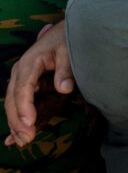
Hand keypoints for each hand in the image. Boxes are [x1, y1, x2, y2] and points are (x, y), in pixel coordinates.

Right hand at [5, 20, 73, 146]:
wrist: (64, 31)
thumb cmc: (67, 39)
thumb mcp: (69, 51)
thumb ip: (66, 69)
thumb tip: (64, 88)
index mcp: (29, 63)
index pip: (23, 89)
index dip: (25, 107)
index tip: (30, 124)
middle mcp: (20, 72)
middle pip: (13, 100)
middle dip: (18, 121)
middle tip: (28, 138)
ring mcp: (22, 79)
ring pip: (14, 104)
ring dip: (16, 124)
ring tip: (24, 142)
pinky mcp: (28, 85)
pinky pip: (20, 104)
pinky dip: (17, 120)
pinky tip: (12, 139)